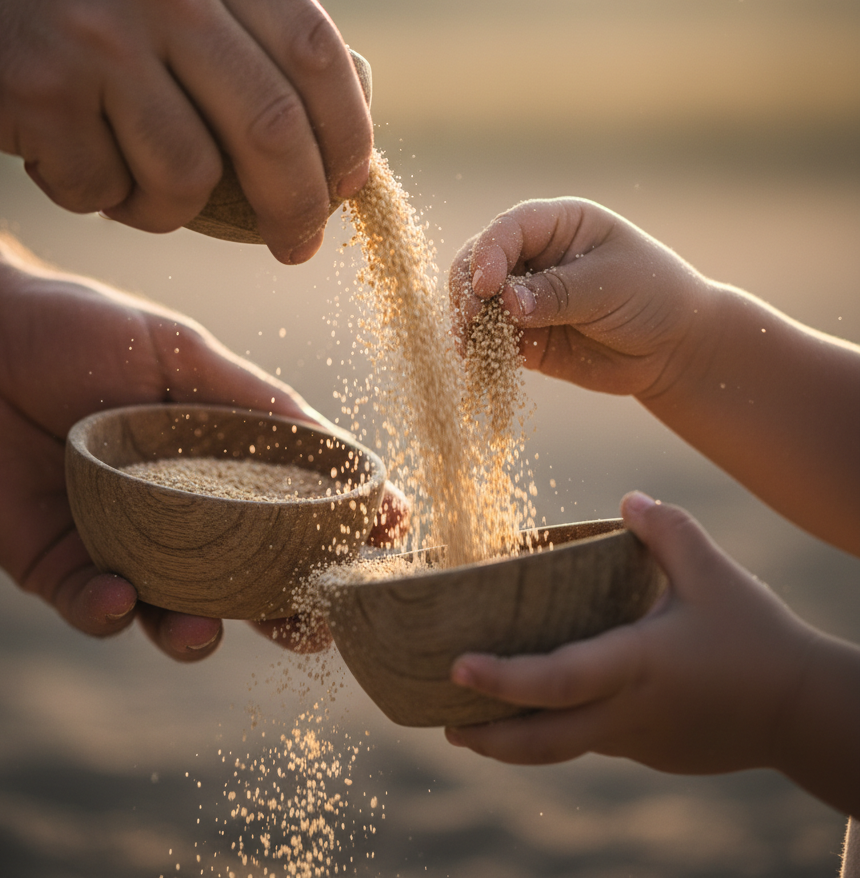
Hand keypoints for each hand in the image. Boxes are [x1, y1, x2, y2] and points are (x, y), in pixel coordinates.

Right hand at [0, 0, 371, 261]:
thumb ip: (230, 19)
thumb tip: (315, 127)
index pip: (317, 53)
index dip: (348, 135)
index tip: (348, 188)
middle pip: (275, 127)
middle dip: (299, 206)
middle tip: (297, 244)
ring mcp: (99, 34)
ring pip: (189, 177)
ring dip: (172, 209)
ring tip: (137, 189)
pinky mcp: (39, 89)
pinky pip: (104, 191)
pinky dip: (98, 199)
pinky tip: (68, 162)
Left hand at [0, 267, 406, 660]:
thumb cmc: (82, 331)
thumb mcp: (182, 354)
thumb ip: (255, 402)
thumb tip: (339, 446)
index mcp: (221, 462)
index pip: (296, 505)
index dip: (343, 525)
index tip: (388, 534)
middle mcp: (183, 513)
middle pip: (250, 579)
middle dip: (286, 610)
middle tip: (312, 626)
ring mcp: (125, 546)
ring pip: (176, 611)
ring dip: (198, 632)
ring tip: (206, 629)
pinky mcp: (61, 567)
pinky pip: (95, 607)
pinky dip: (111, 611)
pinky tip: (119, 595)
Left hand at [445, 494, 859, 815]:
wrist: (805, 712)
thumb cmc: (758, 640)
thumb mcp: (714, 574)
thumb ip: (668, 530)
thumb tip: (629, 499)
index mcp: (635, 665)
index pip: (556, 680)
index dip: (503, 679)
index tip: (456, 667)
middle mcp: (626, 712)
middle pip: (541, 741)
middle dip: (487, 737)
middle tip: (444, 723)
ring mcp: (636, 739)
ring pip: (562, 747)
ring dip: (515, 741)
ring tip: (476, 727)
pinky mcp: (650, 751)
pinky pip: (593, 741)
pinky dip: (560, 730)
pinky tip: (550, 711)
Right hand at [448, 199, 712, 397]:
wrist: (674, 346)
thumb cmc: (653, 295)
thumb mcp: (609, 285)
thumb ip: (557, 293)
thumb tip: (508, 304)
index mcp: (557, 224)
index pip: (508, 229)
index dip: (489, 254)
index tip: (486, 286)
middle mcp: (533, 255)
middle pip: (478, 262)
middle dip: (468, 289)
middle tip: (470, 319)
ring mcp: (524, 296)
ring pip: (477, 303)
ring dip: (467, 324)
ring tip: (468, 348)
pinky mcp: (523, 335)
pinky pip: (491, 341)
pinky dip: (481, 351)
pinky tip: (478, 365)